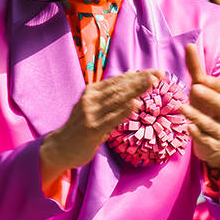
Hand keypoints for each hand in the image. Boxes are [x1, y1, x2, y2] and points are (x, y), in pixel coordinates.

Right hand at [40, 70, 160, 184]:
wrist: (60, 147)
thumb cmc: (81, 127)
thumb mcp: (95, 107)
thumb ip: (111, 95)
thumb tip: (131, 79)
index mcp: (92, 91)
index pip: (119, 80)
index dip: (138, 75)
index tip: (156, 71)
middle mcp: (91, 99)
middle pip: (120, 87)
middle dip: (141, 80)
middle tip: (159, 74)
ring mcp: (90, 113)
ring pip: (117, 99)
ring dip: (136, 90)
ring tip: (152, 82)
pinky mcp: (91, 129)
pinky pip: (111, 118)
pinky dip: (124, 110)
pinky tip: (135, 104)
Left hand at [180, 44, 219, 170]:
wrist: (219, 144)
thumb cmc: (208, 110)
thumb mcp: (202, 90)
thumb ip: (196, 70)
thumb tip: (190, 45)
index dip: (214, 84)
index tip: (199, 77)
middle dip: (211, 97)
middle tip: (194, 88)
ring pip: (213, 125)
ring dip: (198, 116)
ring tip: (182, 107)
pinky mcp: (212, 145)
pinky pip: (207, 141)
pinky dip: (198, 135)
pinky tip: (187, 128)